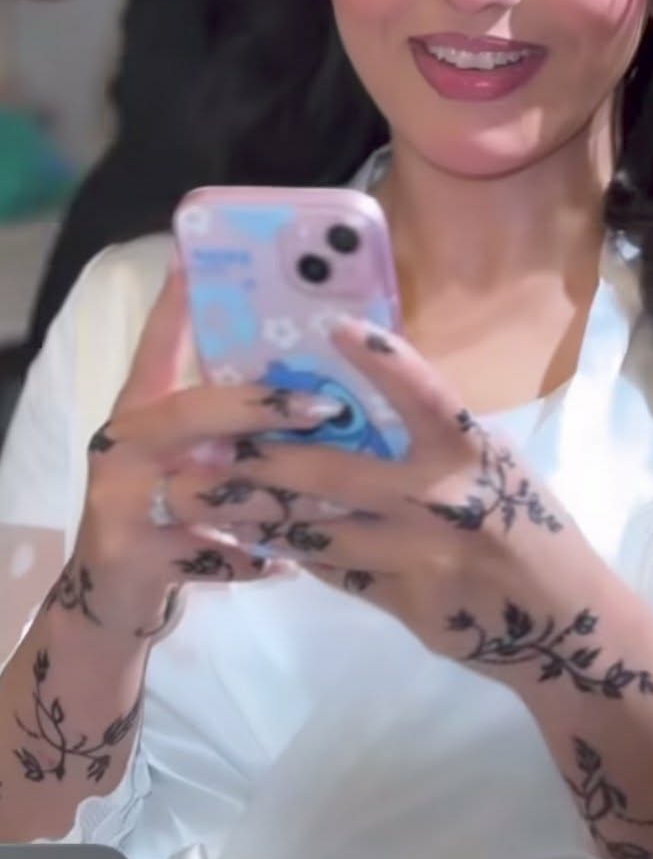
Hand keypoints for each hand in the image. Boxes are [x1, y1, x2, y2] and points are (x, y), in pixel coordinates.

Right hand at [68, 269, 340, 640]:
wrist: (110, 600)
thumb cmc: (163, 514)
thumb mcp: (183, 457)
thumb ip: (224, 423)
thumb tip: (308, 381)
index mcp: (140, 410)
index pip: (157, 345)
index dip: (178, 304)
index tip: (199, 258)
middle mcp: (125, 444)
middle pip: (194, 409)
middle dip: (264, 407)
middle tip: (327, 406)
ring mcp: (122, 499)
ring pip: (211, 487)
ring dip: (279, 494)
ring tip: (336, 495)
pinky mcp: (132, 554)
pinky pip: (210, 551)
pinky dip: (253, 558)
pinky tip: (290, 563)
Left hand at [152, 317, 633, 696]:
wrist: (561, 624)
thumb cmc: (529, 526)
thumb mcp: (495, 466)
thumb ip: (436, 437)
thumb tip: (357, 402)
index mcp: (473, 452)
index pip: (424, 394)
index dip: (381, 359)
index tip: (333, 326)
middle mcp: (443, 499)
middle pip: (335, 472)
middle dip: (263, 458)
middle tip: (207, 440)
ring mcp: (418, 555)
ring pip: (318, 529)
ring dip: (256, 511)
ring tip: (202, 495)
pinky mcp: (404, 602)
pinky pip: (335, 571)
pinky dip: (294, 552)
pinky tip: (253, 538)